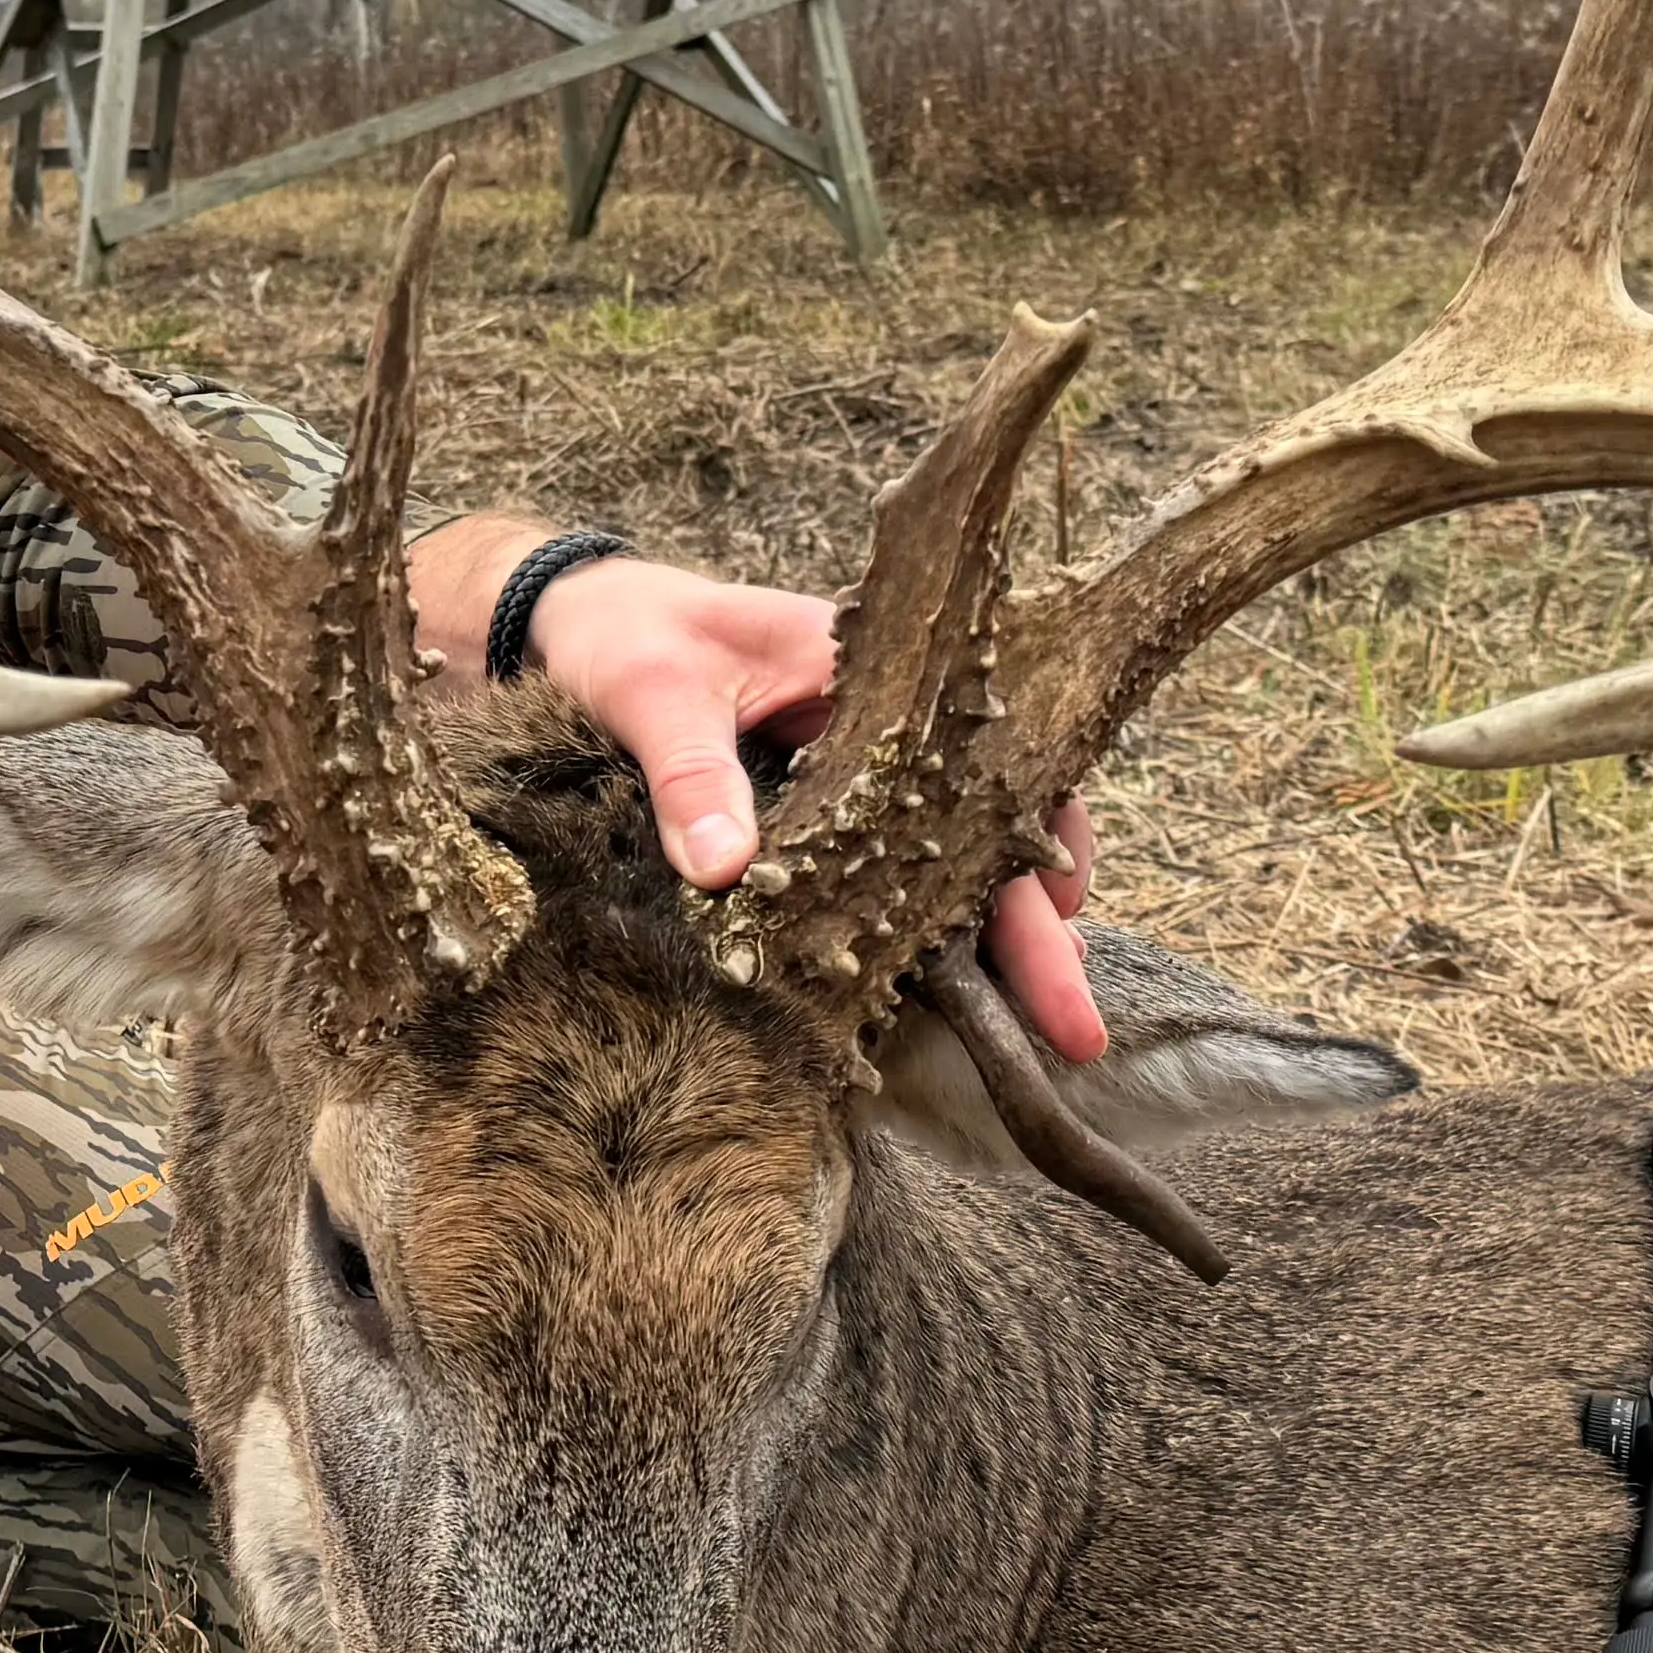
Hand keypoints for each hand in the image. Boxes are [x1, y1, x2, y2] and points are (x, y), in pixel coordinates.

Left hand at [434, 533, 1109, 1064]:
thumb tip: (724, 870)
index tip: (1064, 906)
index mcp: (870, 675)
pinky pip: (893, 875)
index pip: (990, 748)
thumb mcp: (652, 692)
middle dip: (1037, 928)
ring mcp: (861, 776)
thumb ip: (689, 773)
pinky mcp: (824, 816)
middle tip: (1077, 1030)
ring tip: (1043, 1031)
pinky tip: (947, 1001)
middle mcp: (887, 728)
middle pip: (989, 825)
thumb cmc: (626, 633)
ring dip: (997, 939)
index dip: (1040, 829)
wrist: (575, 621)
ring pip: (954, 859)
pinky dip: (925, 933)